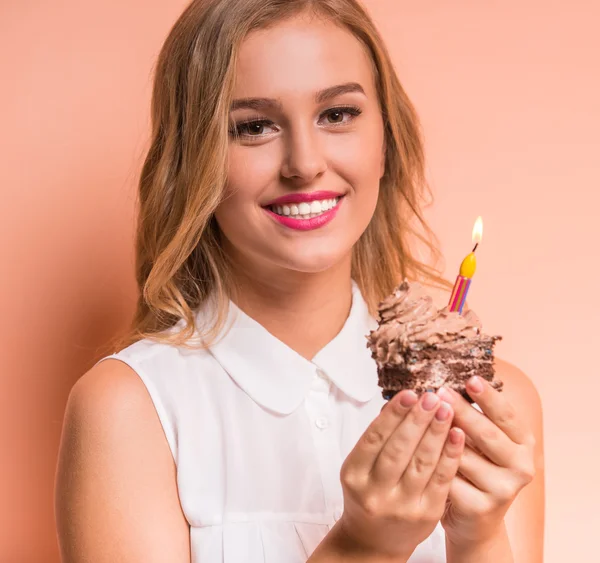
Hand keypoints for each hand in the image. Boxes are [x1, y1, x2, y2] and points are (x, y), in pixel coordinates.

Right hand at [337, 390, 464, 560]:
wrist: (374, 541)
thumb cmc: (367, 495)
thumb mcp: (359, 467)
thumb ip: (376, 439)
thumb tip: (398, 402)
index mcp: (354, 475)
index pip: (374, 438)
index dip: (392, 415)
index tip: (408, 394)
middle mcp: (375, 492)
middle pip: (399, 449)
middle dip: (417, 420)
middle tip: (431, 396)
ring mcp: (402, 505)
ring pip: (422, 462)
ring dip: (436, 432)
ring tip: (447, 409)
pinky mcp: (426, 514)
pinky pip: (441, 480)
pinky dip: (450, 455)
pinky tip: (458, 435)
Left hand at [437, 376, 535, 546]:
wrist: (473, 518)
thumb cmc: (474, 467)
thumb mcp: (480, 440)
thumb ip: (472, 416)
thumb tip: (445, 385)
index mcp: (523, 442)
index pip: (507, 415)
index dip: (489, 397)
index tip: (470, 379)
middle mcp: (521, 466)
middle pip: (486, 433)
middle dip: (460, 411)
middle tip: (439, 392)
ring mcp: (504, 490)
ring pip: (464, 455)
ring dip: (439, 436)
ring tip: (421, 415)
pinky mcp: (481, 508)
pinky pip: (449, 478)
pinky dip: (431, 462)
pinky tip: (414, 449)